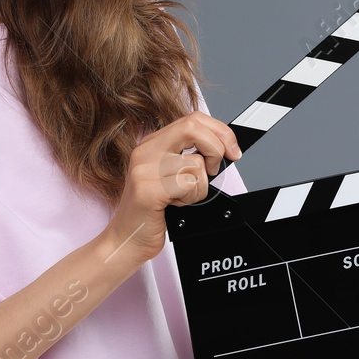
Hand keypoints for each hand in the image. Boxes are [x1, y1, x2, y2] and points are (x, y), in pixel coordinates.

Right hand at [104, 112, 241, 261]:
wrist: (126, 239)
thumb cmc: (152, 210)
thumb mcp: (169, 175)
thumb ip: (188, 156)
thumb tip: (223, 145)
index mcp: (152, 143)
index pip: (193, 119)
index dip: (220, 131)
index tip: (232, 149)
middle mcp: (145, 151)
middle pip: (193, 128)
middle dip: (216, 147)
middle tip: (215, 169)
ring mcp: (144, 169)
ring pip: (195, 163)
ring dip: (199, 187)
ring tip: (181, 197)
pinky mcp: (148, 189)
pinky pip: (188, 184)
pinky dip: (191, 198)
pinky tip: (175, 205)